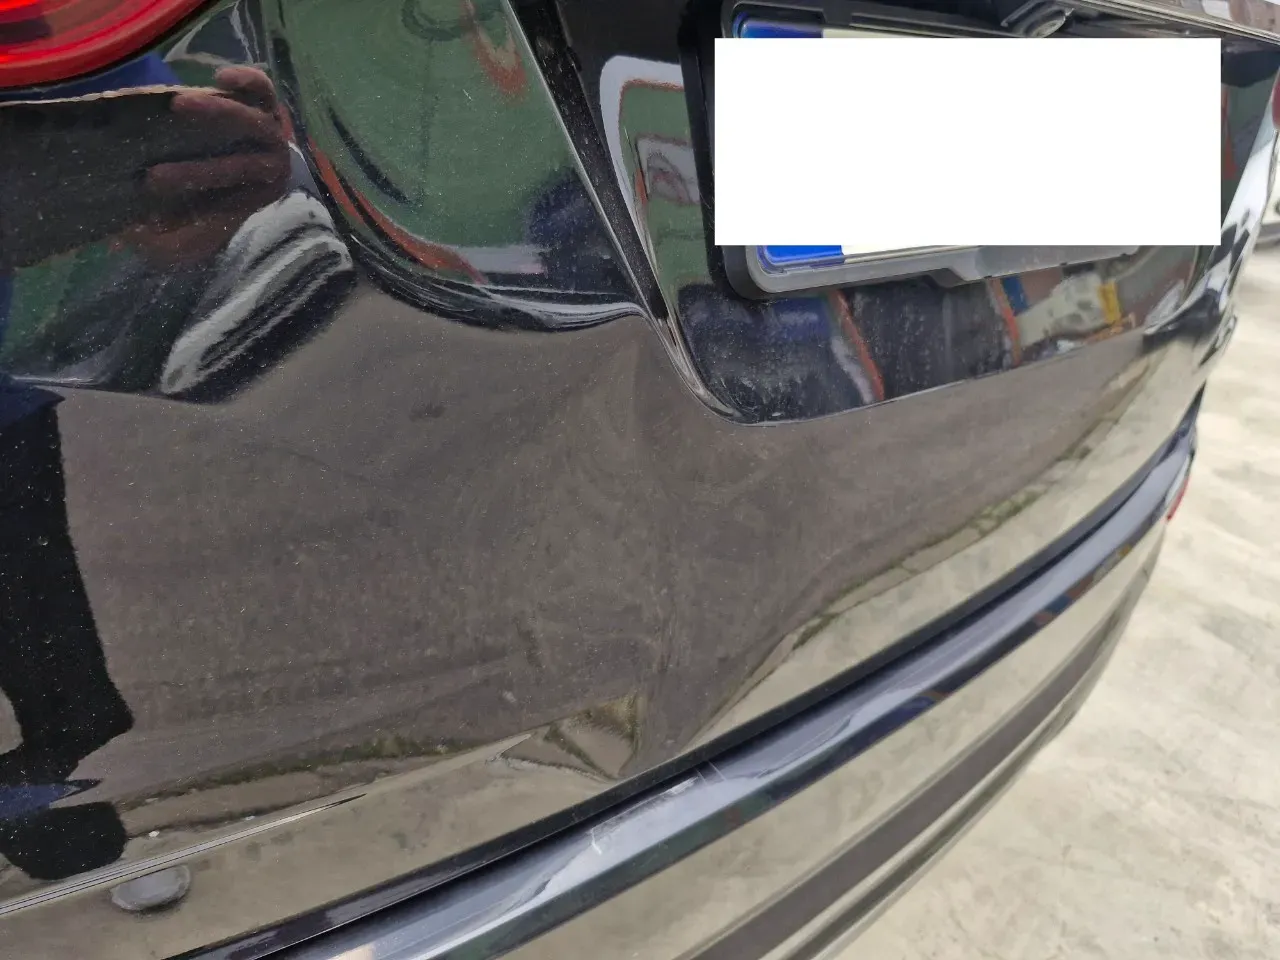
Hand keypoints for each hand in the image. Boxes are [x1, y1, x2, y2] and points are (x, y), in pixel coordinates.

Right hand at [119, 67, 291, 266]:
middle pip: (247, 166)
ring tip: (178, 105)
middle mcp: (268, 168)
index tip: (150, 183)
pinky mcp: (261, 103)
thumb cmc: (187, 207)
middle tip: (154, 171)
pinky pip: (264, 91)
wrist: (198, 176)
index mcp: (253, 202)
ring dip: (218, 114)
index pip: (236, 199)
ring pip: (254, 122)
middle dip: (200, 171)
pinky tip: (219, 78)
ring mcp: (267, 133)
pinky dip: (247, 82)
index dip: (195, 192)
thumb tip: (138, 234)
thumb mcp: (176, 241)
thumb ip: (167, 244)